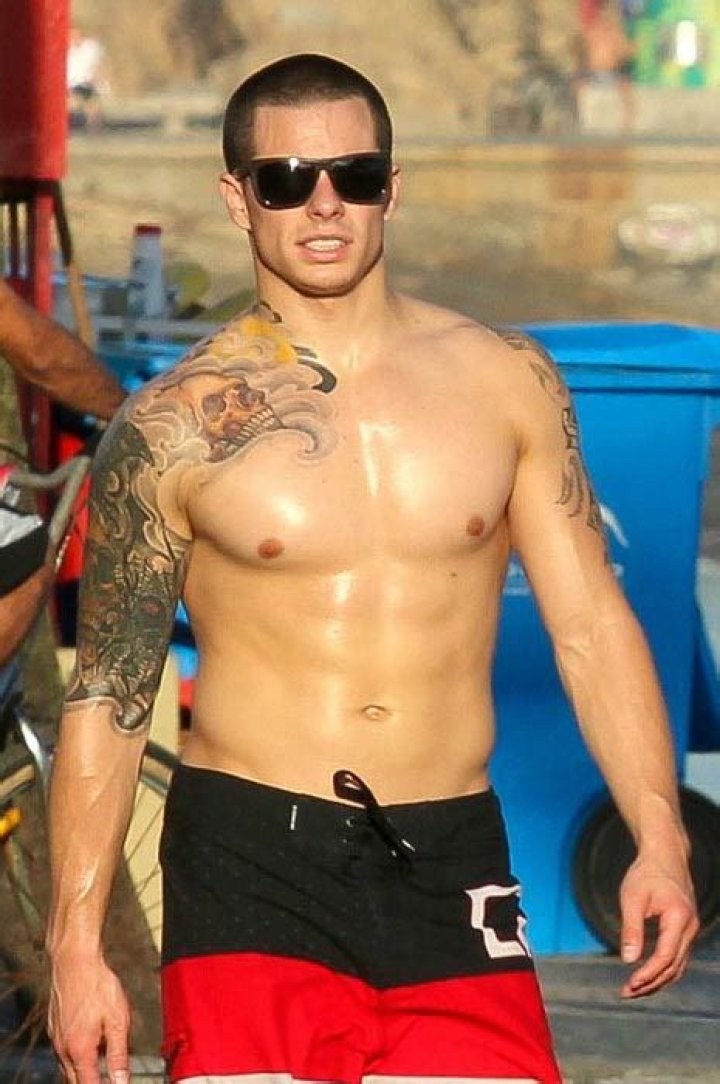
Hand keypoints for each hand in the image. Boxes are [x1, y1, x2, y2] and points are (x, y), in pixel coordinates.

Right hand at [48, 955, 130, 1082]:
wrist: (75, 960)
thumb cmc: (97, 984)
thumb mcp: (117, 1020)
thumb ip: (118, 1054)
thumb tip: (121, 1080)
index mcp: (79, 1050)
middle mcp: (63, 1048)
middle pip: (75, 1081)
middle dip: (91, 1082)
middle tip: (107, 1078)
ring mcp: (56, 1038)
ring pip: (67, 1068)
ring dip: (82, 1071)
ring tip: (100, 1064)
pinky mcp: (54, 1027)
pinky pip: (63, 1053)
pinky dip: (76, 1057)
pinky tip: (89, 1045)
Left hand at [618, 855, 698, 997]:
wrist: (665, 856)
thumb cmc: (646, 874)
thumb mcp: (632, 898)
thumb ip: (631, 929)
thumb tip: (627, 959)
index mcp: (679, 918)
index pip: (665, 957)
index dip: (648, 974)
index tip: (629, 984)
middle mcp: (690, 927)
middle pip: (673, 967)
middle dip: (651, 984)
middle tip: (626, 993)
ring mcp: (691, 930)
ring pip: (677, 966)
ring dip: (657, 980)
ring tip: (633, 990)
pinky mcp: (686, 930)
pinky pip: (677, 957)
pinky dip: (663, 970)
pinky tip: (646, 976)